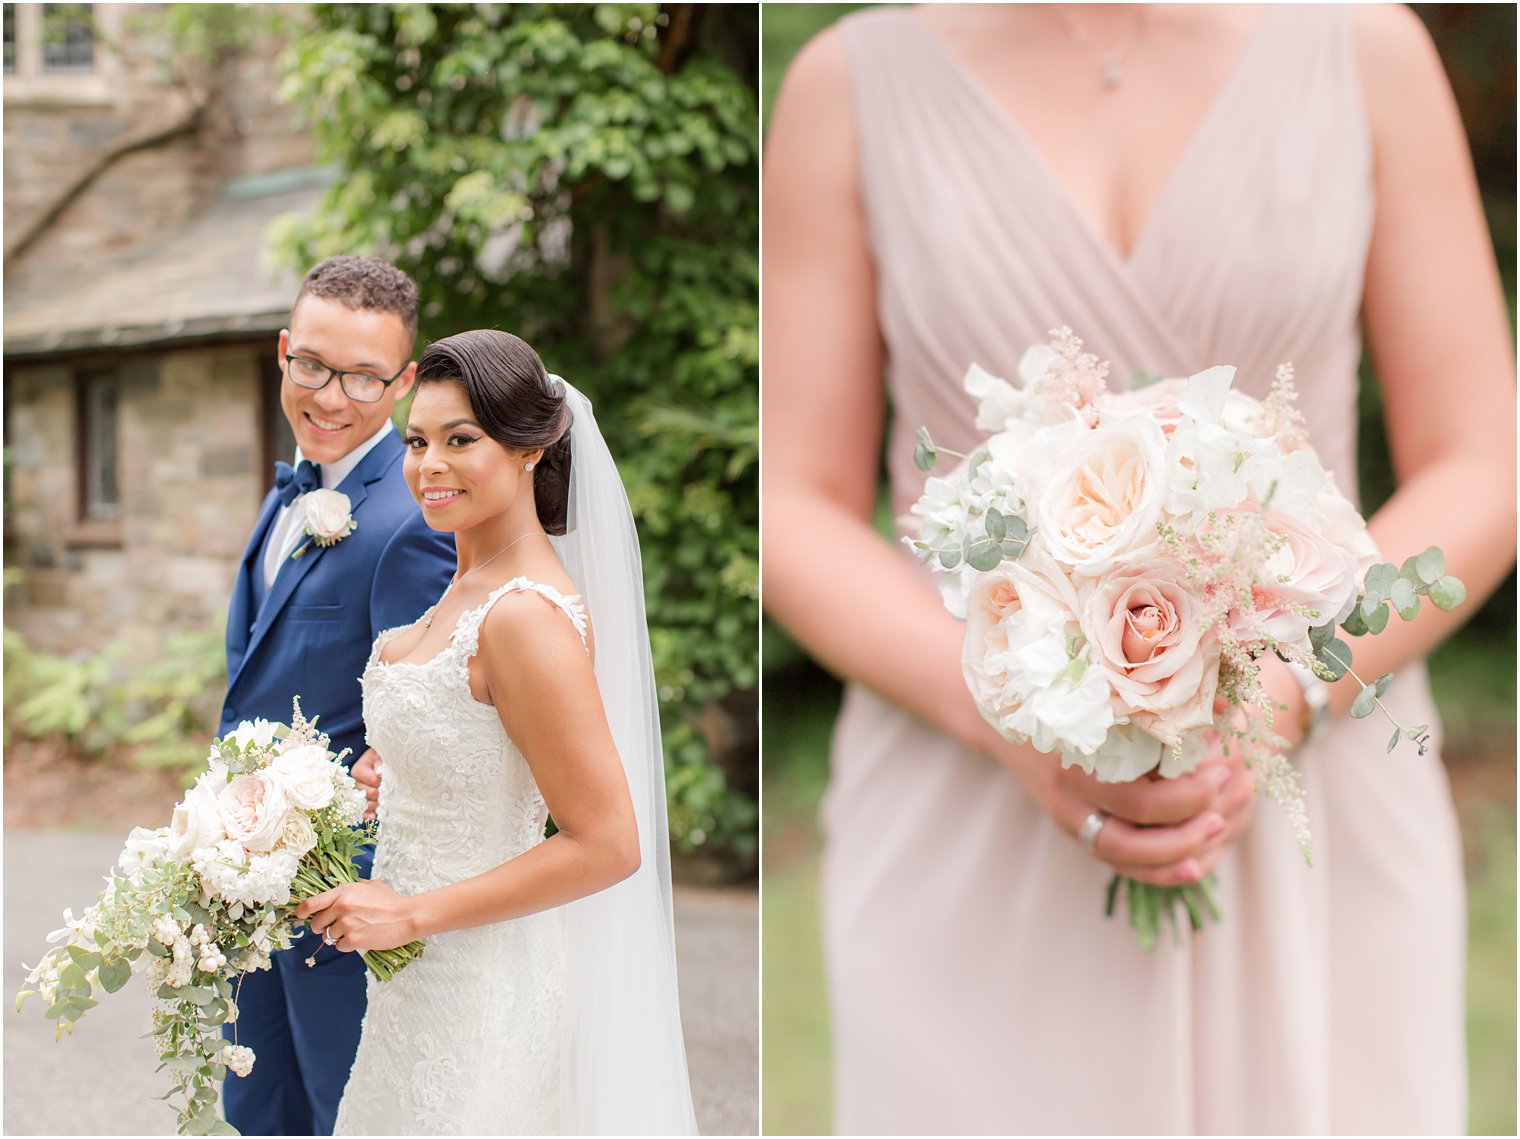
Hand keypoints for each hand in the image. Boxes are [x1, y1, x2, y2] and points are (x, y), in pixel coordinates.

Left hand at [293, 879, 418, 953]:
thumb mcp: (372, 886)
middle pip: (317, 923)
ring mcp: (346, 924)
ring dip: (338, 937)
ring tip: (355, 931)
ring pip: (329, 937)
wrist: (406, 916)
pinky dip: (347, 945)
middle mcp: (341, 907)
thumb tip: (343, 890)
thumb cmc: (391, 901)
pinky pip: (339, 946)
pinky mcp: (353, 940)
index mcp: (343, 892)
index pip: (312, 903)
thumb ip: (354, 887)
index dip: (301, 911)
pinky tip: (360, 938)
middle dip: (323, 927)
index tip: (299, 915)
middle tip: (335, 927)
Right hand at [350, 748, 381, 820]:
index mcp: (358, 770)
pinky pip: (361, 812)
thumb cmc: (382, 758)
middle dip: (378, 794)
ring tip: (382, 802)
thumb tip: (379, 773)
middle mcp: (355, 783)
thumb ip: (380, 761)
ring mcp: (357, 794)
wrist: (382, 763)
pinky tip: (375, 816)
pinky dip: (368, 815)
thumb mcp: (381, 755)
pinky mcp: (361, 803)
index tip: (385, 778)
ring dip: (374, 805)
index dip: (380, 781)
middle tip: (385, 791)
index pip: (372, 780)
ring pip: (363, 804)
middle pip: (366, 794)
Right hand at [981, 722, 1252, 887]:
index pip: (1137, 799)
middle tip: (1227, 795)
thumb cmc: (1056, 696)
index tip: (1223, 771)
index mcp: (1072, 762)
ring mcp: (1067, 818)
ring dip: (1177, 851)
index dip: (1186, 794)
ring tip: (1217, 830)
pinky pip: (1117, 863)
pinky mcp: (1074, 829)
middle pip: (1132, 835)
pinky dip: (1157, 870)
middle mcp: (1067, 798)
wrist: (997, 718)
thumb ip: (1147, 707)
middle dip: (1188, 823)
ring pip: (1124, 857)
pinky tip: (1194, 865)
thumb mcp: (1095, 695)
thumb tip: (1219, 710)